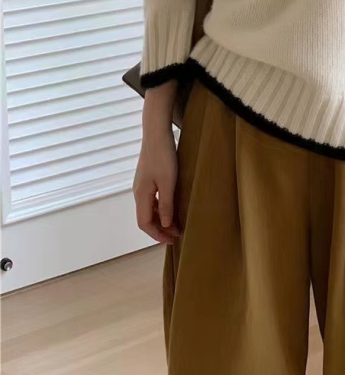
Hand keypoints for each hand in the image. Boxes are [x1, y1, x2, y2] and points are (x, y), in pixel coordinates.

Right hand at [133, 122, 179, 244]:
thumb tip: (164, 225)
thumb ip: (166, 204)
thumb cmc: (163, 157)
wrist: (156, 133)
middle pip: (145, 218)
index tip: (171, 240)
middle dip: (160, 229)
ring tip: (176, 223)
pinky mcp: (147, 177)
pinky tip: (171, 206)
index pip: (144, 223)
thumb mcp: (168, 182)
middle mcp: (138, 192)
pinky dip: (160, 208)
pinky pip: (151, 199)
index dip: (157, 235)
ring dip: (161, 219)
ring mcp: (141, 184)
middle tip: (176, 234)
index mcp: (141, 195)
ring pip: (148, 209)